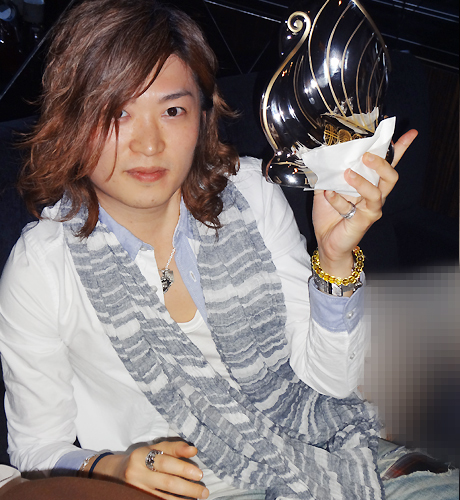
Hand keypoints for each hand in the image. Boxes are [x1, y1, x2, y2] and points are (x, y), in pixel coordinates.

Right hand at [93, 440, 208, 498]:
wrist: (115, 473)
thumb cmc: (141, 458)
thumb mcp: (154, 449)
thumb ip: (174, 448)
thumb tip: (194, 451)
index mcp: (141, 456)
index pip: (165, 461)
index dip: (183, 467)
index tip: (200, 473)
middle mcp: (136, 473)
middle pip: (167, 482)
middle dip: (188, 488)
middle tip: (204, 491)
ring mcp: (134, 489)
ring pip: (163, 498)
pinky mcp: (134, 499)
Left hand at [312, 129, 417, 277]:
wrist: (325, 241)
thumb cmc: (329, 216)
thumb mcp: (327, 189)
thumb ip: (330, 175)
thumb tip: (326, 156)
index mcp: (369, 185)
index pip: (388, 165)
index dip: (400, 150)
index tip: (410, 133)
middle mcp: (375, 196)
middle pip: (390, 177)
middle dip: (382, 164)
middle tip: (366, 155)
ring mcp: (371, 210)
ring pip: (377, 193)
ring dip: (361, 181)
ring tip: (347, 173)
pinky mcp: (362, 222)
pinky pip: (352, 208)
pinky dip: (338, 199)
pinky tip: (329, 194)